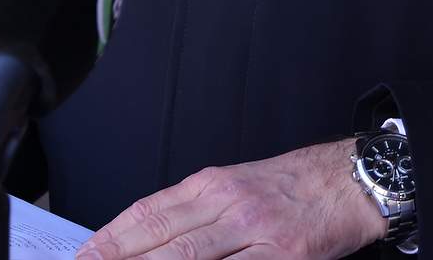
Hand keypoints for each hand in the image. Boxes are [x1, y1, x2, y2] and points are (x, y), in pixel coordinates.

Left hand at [76, 140, 384, 259]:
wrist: (349, 181)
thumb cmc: (293, 186)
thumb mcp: (236, 186)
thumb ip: (195, 211)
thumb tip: (150, 238)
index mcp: (209, 185)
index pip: (146, 213)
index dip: (111, 238)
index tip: (83, 255)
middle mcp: (225, 204)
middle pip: (159, 237)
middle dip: (118, 258)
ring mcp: (254, 231)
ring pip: (188, 257)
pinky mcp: (282, 256)